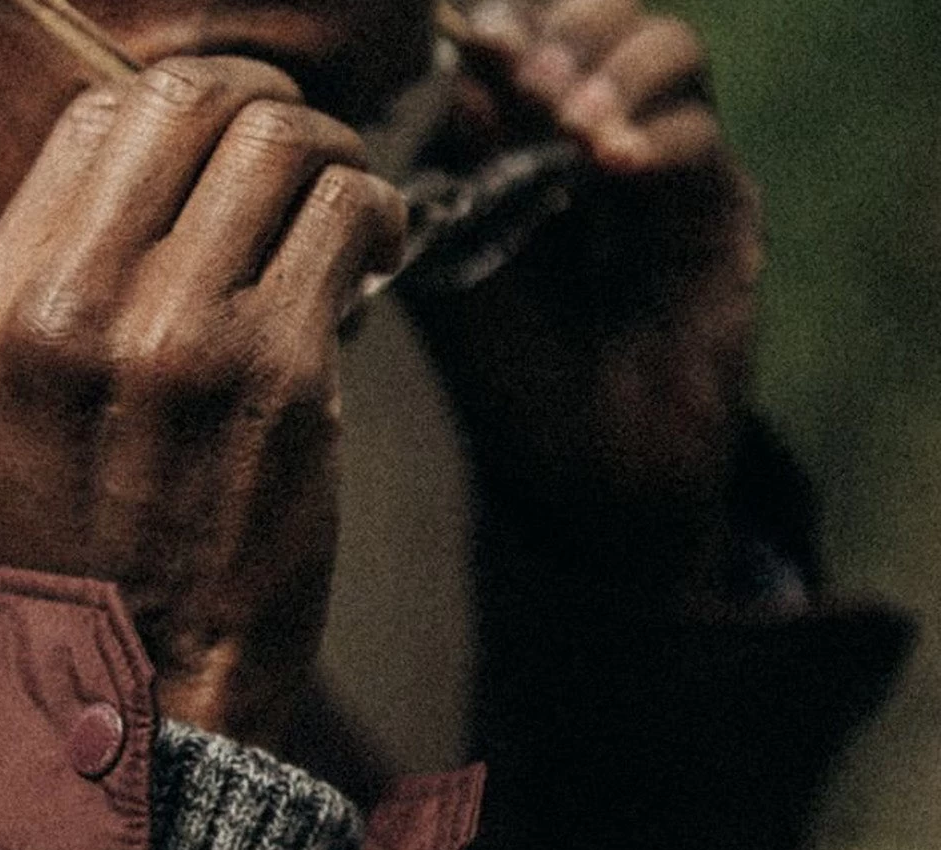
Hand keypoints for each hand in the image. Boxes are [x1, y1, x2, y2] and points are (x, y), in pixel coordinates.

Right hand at [0, 59, 405, 745]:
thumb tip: (171, 160)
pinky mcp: (272, 371)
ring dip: (331, 158)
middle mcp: (67, 312)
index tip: (222, 162)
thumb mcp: (19, 412)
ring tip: (343, 215)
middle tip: (300, 167)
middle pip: (187, 101)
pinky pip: (348, 213)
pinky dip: (377, 217)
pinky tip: (375, 261)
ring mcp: (171, 337)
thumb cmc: (94, 550)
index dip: (178, 117)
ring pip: (279, 139)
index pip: (93, 119)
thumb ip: (66, 285)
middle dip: (265, 115)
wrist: (145, 685)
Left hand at [406, 0, 762, 592]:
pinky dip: (661, 138)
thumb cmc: (512, 387)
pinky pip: (702, 140)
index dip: (510, 26)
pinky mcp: (719, 214)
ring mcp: (667, 173)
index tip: (470, 37)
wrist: (588, 479)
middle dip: (565, 34)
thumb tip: (456, 69)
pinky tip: (620, 170)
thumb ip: (455, 179)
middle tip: (528, 78)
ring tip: (575, 125)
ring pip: (668, 55)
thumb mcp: (458, 276)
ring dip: (615, 74)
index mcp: (529, 146)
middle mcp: (602, 145)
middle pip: (606, 22)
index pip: (533, 39)